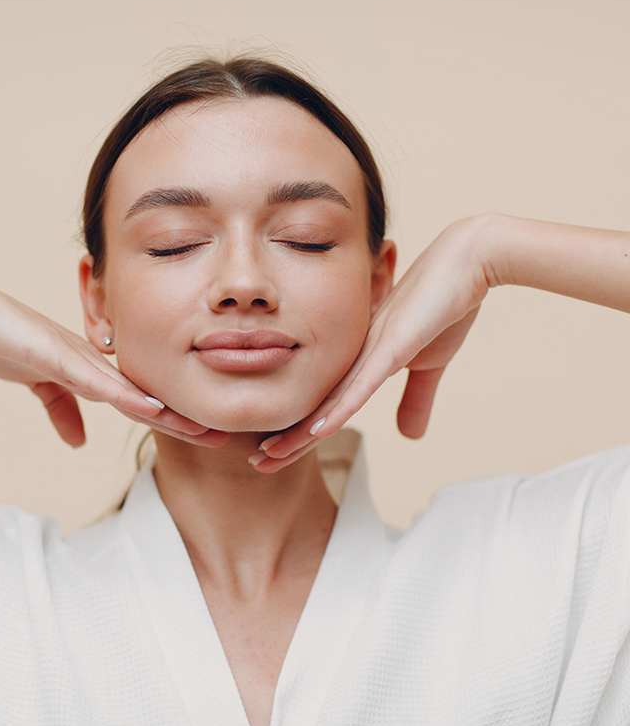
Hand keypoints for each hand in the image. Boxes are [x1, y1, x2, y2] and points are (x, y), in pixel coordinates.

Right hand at [0, 265, 230, 447]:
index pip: (140, 399)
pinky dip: (125, 397)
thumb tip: (79, 442)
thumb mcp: (38, 385)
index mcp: (92, 368)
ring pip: (132, 390)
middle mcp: (94, 360)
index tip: (203, 435)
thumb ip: (62, 410)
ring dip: (168, 414)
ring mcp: (78, 356)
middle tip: (222, 436)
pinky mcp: (55, 355)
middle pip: (147, 396)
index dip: (172, 418)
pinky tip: (153, 410)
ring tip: (203, 430)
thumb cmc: (1, 339)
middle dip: (184, 418)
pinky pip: (96, 381)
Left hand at [252, 216, 492, 471]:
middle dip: (287, 438)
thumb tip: (409, 436)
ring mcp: (369, 351)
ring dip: (300, 432)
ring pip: (328, 400)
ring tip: (270, 455)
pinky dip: (339, 410)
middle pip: (315, 406)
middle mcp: (354, 356)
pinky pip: (361, 385)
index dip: (301, 432)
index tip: (275, 455)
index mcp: (360, 361)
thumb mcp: (430, 365)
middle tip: (257, 463)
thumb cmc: (443, 307)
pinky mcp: (391, 346)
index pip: (325, 405)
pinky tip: (317, 432)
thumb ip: (415, 399)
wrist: (468, 262)